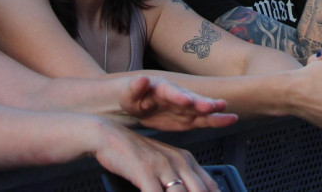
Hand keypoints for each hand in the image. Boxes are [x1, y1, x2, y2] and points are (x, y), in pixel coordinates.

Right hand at [91, 119, 215, 191]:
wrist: (110, 136)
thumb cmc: (136, 154)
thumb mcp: (164, 162)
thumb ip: (179, 178)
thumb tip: (190, 190)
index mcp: (186, 160)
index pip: (210, 186)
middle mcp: (179, 162)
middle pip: (199, 191)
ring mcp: (163, 166)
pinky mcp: (146, 171)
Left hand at [117, 75, 236, 131]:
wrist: (137, 104)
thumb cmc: (132, 97)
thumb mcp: (128, 93)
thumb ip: (134, 87)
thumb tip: (141, 79)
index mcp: (162, 88)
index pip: (170, 91)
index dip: (178, 95)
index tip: (185, 100)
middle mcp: (178, 95)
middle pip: (191, 98)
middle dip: (201, 102)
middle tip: (211, 105)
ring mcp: (186, 107)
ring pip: (202, 108)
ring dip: (213, 109)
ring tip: (225, 108)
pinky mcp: (189, 119)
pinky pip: (205, 121)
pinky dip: (218, 120)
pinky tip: (232, 118)